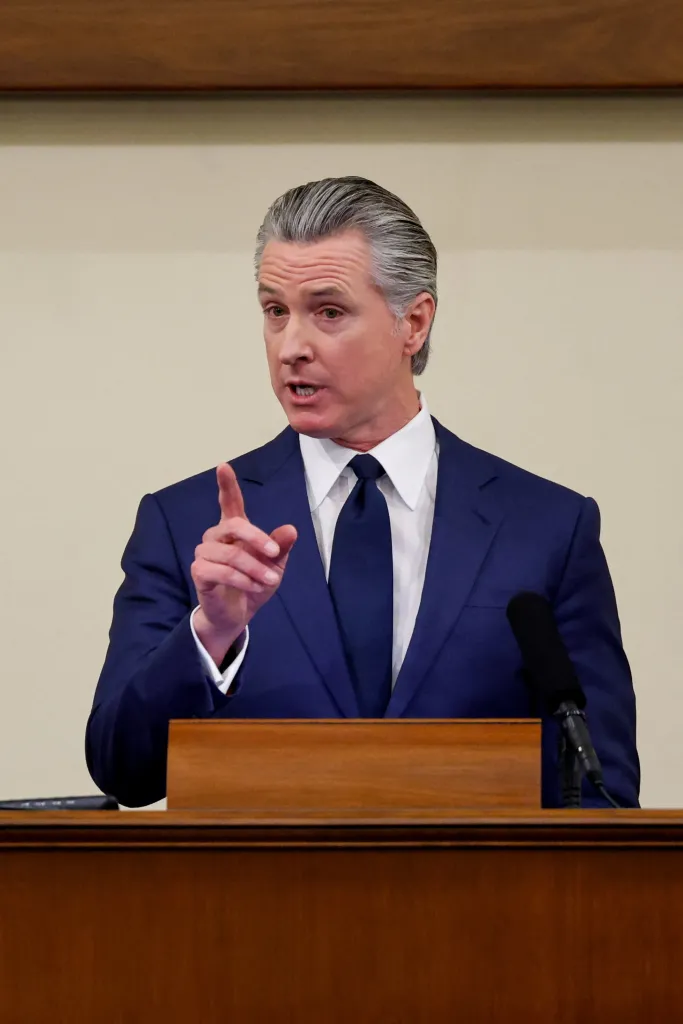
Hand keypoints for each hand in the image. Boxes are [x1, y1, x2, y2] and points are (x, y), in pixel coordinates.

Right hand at [191, 463, 296, 665]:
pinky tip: (255, 587)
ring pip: (231, 553)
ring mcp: (204, 554)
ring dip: (254, 567)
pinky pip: (221, 572)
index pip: (229, 503)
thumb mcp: (274, 565)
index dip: (227, 485)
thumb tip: (291, 529)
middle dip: (257, 537)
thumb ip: (280, 547)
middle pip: (234, 525)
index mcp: (234, 530)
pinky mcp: (199, 573)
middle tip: (275, 551)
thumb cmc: (254, 583)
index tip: (223, 466)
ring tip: (270, 580)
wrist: (238, 615)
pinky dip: (243, 580)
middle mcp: (216, 536)